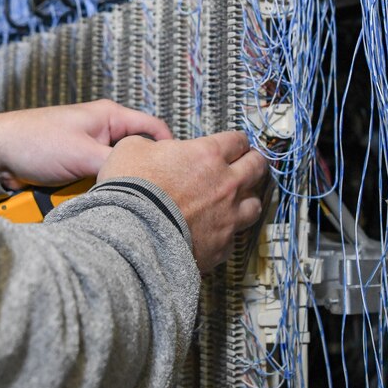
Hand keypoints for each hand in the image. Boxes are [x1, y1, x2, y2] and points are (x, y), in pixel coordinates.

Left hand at [0, 100, 172, 189]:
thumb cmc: (35, 141)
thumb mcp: (82, 153)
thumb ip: (117, 165)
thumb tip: (145, 181)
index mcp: (111, 117)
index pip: (154, 128)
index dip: (169, 149)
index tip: (177, 172)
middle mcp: (104, 134)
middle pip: (136, 157)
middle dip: (137, 177)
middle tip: (146, 197)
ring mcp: (90, 153)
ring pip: (115, 175)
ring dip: (110, 189)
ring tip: (114, 202)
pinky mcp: (77, 171)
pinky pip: (96, 186)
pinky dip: (93, 196)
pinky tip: (93, 205)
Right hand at [97, 131, 268, 271]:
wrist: (131, 237)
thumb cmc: (130, 191)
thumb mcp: (132, 149)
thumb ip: (153, 145)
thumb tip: (157, 150)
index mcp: (207, 156)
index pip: (238, 140)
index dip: (237, 141)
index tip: (234, 145)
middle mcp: (225, 185)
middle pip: (257, 167)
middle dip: (254, 163)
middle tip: (249, 165)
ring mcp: (228, 217)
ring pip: (255, 205)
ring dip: (248, 200)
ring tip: (238, 201)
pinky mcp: (221, 246)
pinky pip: (233, 237)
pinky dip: (226, 233)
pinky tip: (215, 232)